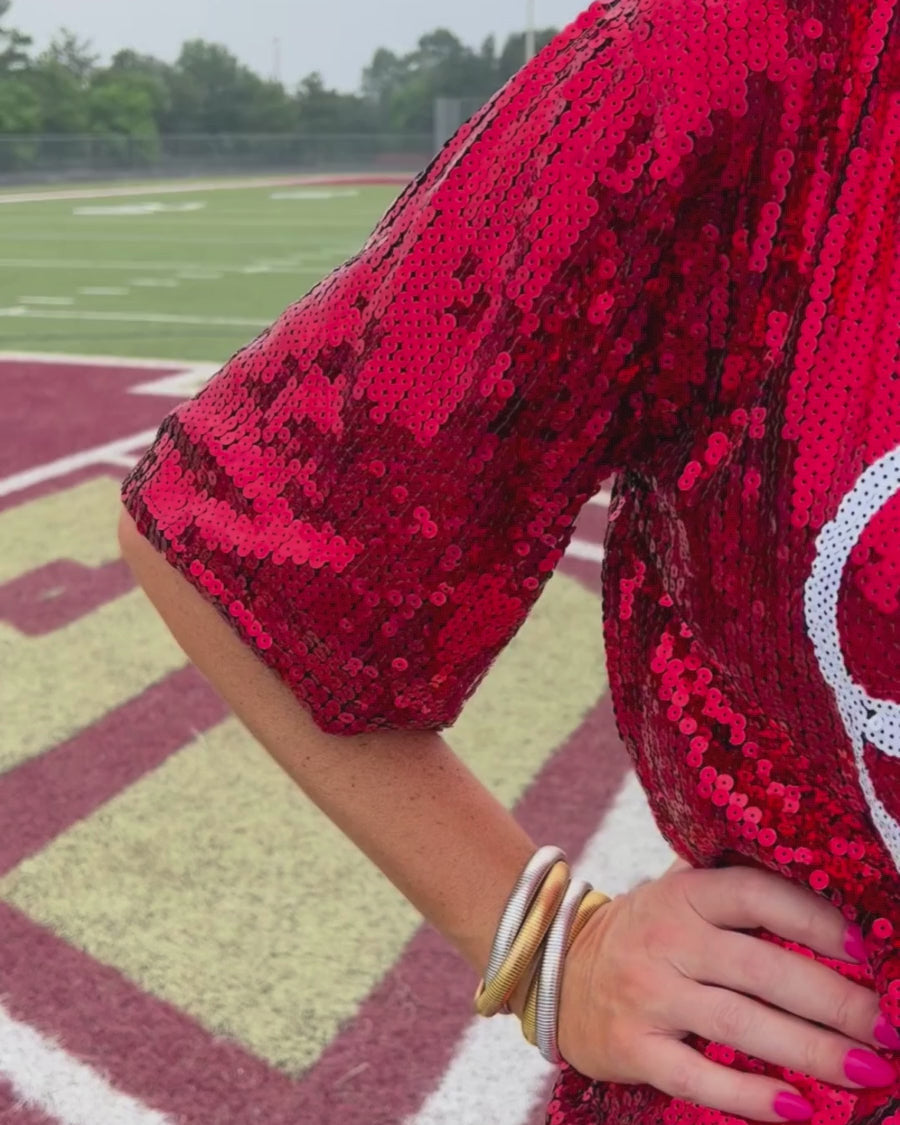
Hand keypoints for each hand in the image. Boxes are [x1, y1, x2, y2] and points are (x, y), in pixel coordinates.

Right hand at [557, 863, 897, 1120]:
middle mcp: (667, 940)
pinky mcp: (633, 1046)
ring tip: (869, 1071)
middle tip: (891, 1026)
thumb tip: (827, 900)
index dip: (815, 918)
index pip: (756, 895)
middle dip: (836, 1001)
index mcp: (684, 894)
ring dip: (811, 1051)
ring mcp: (647, 994)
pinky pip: (697, 1076)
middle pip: (762, 969)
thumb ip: (735, 893)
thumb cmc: (644, 932)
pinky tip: (796, 1107)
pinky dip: (748, 1095)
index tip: (870, 948)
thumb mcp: (679, 896)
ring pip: (739, 1025)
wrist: (556, 968)